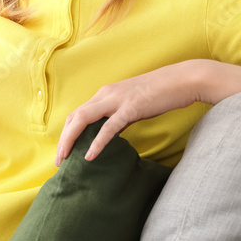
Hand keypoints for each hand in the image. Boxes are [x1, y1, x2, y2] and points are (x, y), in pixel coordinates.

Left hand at [55, 62, 202, 165]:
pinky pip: (109, 127)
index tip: (64, 150)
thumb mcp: (133, 105)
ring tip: (65, 159)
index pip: (78, 113)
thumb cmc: (160, 93)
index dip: (67, 132)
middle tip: (58, 160)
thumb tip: (109, 133)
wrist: (182, 80)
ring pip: (83, 119)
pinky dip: (97, 142)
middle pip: (74, 117)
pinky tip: (90, 156)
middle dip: (63, 139)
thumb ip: (118, 117)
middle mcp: (106, 94)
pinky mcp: (131, 108)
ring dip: (71, 140)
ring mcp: (117, 100)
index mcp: (106, 93)